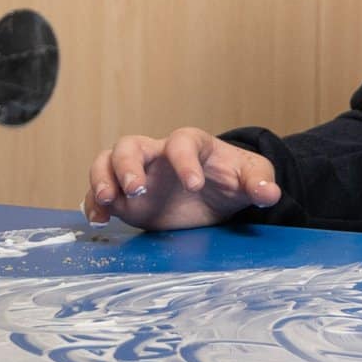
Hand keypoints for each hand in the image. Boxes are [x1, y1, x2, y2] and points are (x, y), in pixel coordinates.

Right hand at [84, 128, 279, 229]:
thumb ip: (260, 183)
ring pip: (107, 161)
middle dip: (128, 164)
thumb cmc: (233, 178)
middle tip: (137, 188)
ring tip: (109, 201)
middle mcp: (158, 154)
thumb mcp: (253, 177)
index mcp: (192, 144)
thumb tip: (268, 193)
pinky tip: (99, 220)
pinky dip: (93, 203)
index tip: (195, 186)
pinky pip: (99, 192)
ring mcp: (138, 173)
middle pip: (131, 144)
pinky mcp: (125, 197)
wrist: (217, 194)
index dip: (185, 160)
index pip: (182, 141)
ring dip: (103, 178)